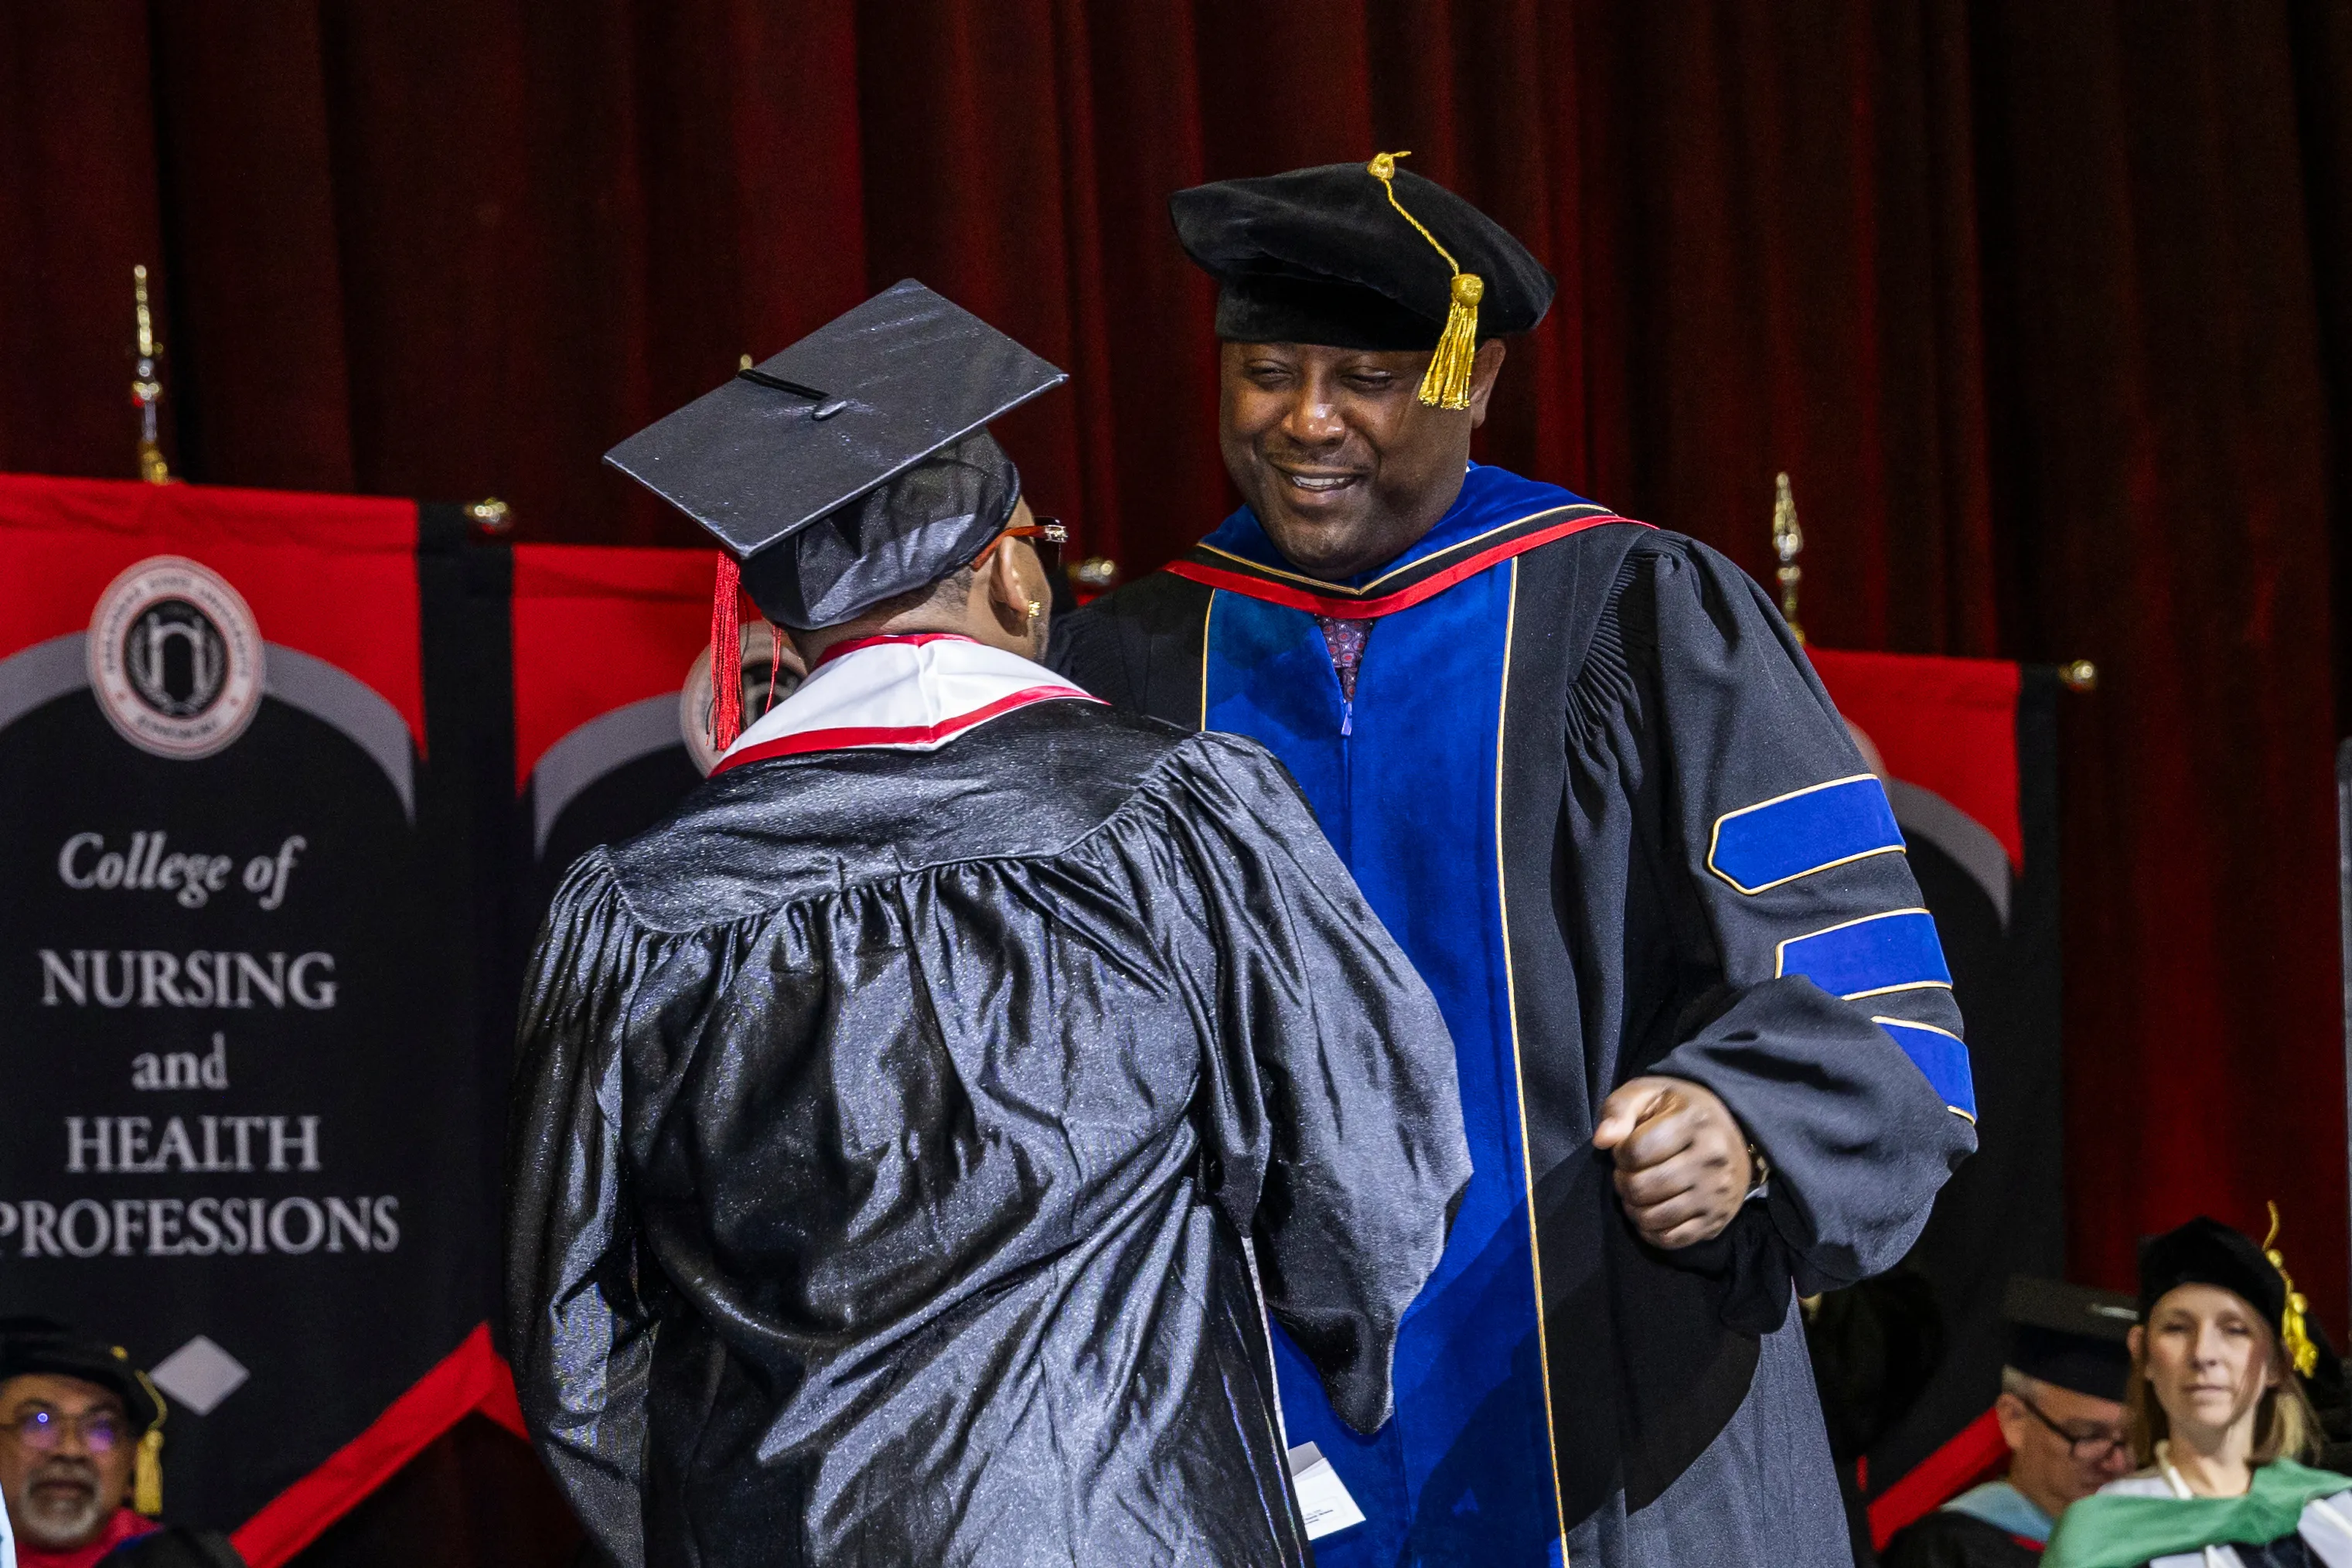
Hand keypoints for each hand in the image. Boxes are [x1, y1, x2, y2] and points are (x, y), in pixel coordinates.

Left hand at [1591, 1076, 1753, 1249]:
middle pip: (1641, 1188)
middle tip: (1628, 1172)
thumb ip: (1620, 1109)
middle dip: (1623, 1181)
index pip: (1636, 1151)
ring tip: (1637, 1191)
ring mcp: (1716, 1194)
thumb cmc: (1681, 1112)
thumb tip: (1602, 1140)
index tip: (1627, 1149)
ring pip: (1653, 1217)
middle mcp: (1711, 1160)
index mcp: (1694, 1123)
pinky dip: (1650, 1230)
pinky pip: (1670, 1240)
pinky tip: (1650, 1211)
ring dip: (1633, 1208)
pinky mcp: (1716, 1220)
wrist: (1733, 1134)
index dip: (1620, 1153)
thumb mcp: (1650, 1094)